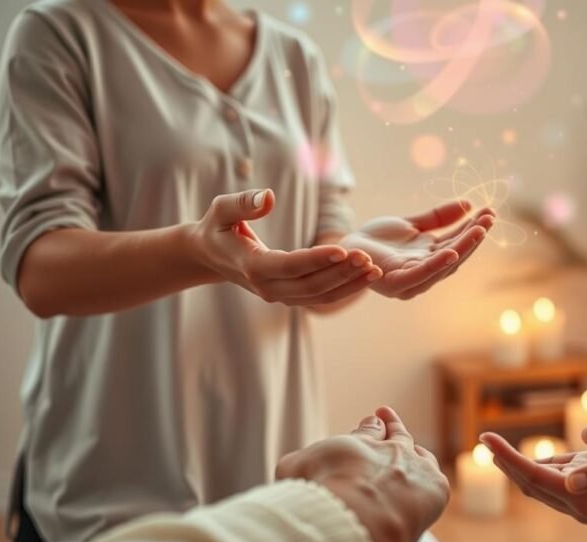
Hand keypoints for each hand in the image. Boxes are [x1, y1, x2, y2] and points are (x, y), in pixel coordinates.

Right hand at [189, 189, 382, 304]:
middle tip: (369, 258)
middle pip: (310, 285)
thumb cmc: (218, 227)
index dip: (317, 259)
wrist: (211, 255)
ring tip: (375, 271)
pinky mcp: (290, 297)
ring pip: (319, 296)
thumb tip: (269, 197)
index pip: (290, 265)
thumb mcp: (222, 209)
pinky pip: (321, 298)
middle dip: (342, 273)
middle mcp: (267, 287)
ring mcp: (279, 296)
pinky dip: (345, 290)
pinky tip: (366, 278)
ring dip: (349, 285)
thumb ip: (243, 203)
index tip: (343, 249)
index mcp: (252, 266)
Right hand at [275, 407, 449, 541]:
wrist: (357, 519)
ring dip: (415, 453)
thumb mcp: (295, 468)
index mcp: (359, 445)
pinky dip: (429, 478)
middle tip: (384, 414)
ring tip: (413, 450)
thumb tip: (298, 464)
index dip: (370, 428)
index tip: (372, 421)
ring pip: (420, 455)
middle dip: (390, 425)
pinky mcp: (436, 489)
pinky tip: (426, 480)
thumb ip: (298, 462)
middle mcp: (390, 451)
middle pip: (396, 435)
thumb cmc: (319, 495)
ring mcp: (416, 468)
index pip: (369, 431)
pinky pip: (435, 478)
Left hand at [339, 201, 495, 299]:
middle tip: (489, 219)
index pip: (457, 245)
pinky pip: (420, 274)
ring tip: (479, 229)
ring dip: (463, 248)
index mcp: (430, 260)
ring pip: (443, 265)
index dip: (473, 230)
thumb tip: (468, 204)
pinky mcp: (395, 285)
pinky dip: (436, 265)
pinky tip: (450, 251)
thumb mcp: (413, 224)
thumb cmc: (377, 238)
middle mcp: (425, 274)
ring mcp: (412, 282)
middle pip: (455, 256)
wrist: (345, 246)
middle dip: (473, 237)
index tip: (488, 212)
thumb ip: (438, 217)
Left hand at [481, 426, 586, 541]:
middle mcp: (580, 503)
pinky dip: (546, 469)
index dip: (507, 456)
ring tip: (499, 447)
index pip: (533, 476)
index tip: (485, 437)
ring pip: (544, 484)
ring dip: (521, 467)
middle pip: (531, 482)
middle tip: (485, 438)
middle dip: (506, 461)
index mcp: (585, 496)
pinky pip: (563, 482)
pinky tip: (540, 458)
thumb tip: (570, 476)